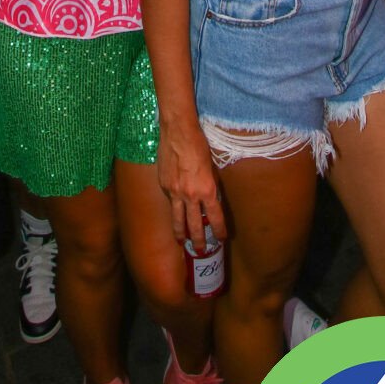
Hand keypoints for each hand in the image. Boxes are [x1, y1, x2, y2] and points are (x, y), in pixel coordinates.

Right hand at [157, 121, 226, 247]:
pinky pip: (170, 201)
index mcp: (207, 190)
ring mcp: (174, 192)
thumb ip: (210, 185)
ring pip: (177, 219)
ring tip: (181, 241)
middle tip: (199, 251)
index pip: (215, 217)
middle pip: (194, 226)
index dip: (219, 230)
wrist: (178, 132)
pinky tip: (175, 209)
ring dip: (180, 233)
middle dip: (198, 241)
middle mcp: (190, 195)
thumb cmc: (199, 145)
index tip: (221, 238)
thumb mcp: (211, 168)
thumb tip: (210, 198)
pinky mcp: (163, 185)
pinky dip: (174, 207)